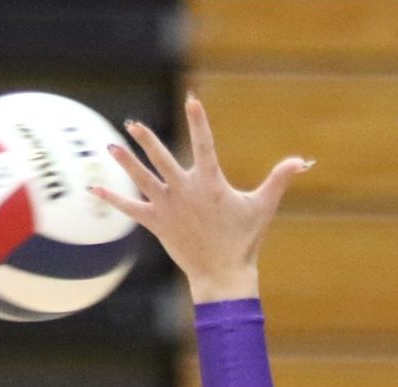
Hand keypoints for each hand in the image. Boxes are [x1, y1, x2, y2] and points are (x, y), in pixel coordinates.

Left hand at [93, 95, 311, 302]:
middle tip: (133, 123)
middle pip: (161, 158)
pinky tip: (94, 187)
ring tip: (111, 145)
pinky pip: (131, 209)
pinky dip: (113, 198)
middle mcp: (185, 191)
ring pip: (142, 179)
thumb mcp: (263, 207)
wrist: (223, 276)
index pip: (204, 145)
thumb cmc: (245, 241)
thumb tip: (303, 161)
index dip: (198, 122)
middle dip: (147, 139)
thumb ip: (279, 179)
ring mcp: (169, 207)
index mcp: (210, 183)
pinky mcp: (157, 223)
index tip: (191, 100)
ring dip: (125, 162)